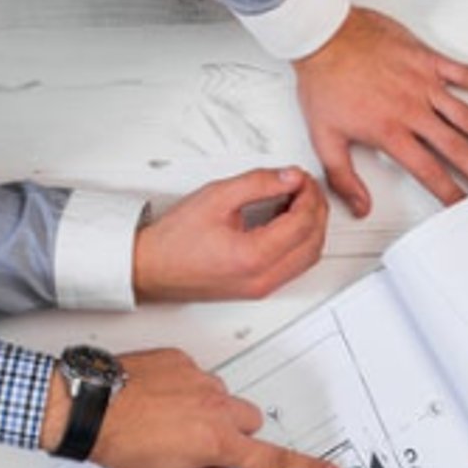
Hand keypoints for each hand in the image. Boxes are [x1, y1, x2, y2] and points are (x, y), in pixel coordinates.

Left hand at [40, 348, 342, 467]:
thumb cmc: (120, 444)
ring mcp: (201, 379)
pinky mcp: (182, 359)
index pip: (272, 461)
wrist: (87, 405)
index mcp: (217, 443)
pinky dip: (184, 389)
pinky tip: (156, 399)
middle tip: (199, 444)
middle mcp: (216, 407)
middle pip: (249, 423)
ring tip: (167, 419)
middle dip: (234, 435)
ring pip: (222, 400)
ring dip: (207, 411)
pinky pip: (198, 377)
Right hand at [132, 168, 328, 303]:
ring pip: (309, 257)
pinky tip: (290, 221)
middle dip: (316, 209)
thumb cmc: (172, 241)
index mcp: (254, 257)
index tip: (300, 177)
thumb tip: (289, 177)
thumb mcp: (216, 196)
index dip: (308, 194)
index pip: (302, 223)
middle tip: (304, 186)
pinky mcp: (260, 289)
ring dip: (312, 227)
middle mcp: (263, 278)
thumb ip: (258, 183)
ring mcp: (264, 288)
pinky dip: (302, 242)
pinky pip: (296, 266)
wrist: (150, 268)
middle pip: (313, 242)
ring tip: (299, 200)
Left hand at [294, 7, 467, 212]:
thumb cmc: (323, 79)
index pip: (429, 171)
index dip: (450, 192)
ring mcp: (424, 84)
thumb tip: (359, 206)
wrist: (321, 32)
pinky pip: (465, 72)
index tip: (466, 207)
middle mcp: (413, 110)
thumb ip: (343, 178)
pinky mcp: (427, 59)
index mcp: (390, 131)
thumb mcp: (323, 136)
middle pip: (457, 149)